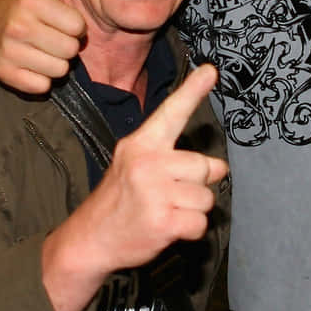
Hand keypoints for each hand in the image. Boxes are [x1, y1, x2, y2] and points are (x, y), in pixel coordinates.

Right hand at [0, 0, 85, 92]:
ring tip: (43, 49)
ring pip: (59, 70)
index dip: (73, 25)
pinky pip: (42, 86)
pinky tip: (32, 63)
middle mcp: (18, 27)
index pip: (78, 27)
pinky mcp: (4, 74)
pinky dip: (41, 79)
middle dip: (66, 44)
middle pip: (70, 50)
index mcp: (31, 2)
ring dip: (56, 62)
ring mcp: (9, 52)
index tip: (61, 20)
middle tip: (52, 35)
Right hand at [86, 63, 226, 271]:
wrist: (89, 240)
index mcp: (141, 144)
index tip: (211, 71)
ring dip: (192, 209)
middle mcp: (147, 163)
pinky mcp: (162, 221)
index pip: (171, 113)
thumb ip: (176, 160)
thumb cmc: (120, 201)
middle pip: (203, 166)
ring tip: (166, 211)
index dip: (193, 91)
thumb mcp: (136, 167)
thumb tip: (221, 166)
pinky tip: (168, 228)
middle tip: (169, 194)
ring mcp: (154, 192)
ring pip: (205, 197)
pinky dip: (190, 230)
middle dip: (195, 184)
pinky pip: (199, 223)